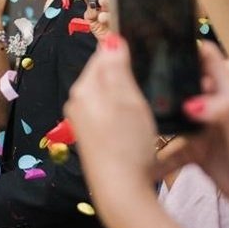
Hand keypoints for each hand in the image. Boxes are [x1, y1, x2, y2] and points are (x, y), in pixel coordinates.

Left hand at [65, 38, 161, 201]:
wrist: (120, 189)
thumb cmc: (126, 142)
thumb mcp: (127, 98)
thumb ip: (116, 67)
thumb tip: (110, 39)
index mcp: (84, 89)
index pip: (101, 55)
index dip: (123, 49)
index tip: (145, 49)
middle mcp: (78, 103)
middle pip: (103, 75)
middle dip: (124, 71)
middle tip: (151, 73)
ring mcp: (84, 122)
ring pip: (107, 94)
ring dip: (125, 91)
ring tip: (147, 95)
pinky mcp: (93, 138)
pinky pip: (108, 112)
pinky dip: (123, 110)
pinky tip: (138, 119)